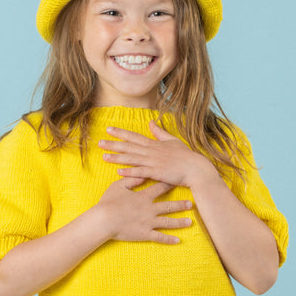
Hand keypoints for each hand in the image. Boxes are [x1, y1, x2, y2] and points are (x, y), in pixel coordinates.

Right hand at [97, 177, 191, 244]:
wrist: (103, 220)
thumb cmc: (108, 202)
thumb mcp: (119, 186)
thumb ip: (132, 179)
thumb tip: (143, 174)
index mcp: (143, 197)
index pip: (160, 188)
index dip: (170, 184)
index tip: (179, 181)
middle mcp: (149, 209)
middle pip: (169, 206)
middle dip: (180, 205)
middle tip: (191, 204)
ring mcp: (148, 222)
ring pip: (168, 222)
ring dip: (179, 222)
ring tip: (190, 222)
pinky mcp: (145, 234)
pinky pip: (159, 237)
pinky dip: (168, 239)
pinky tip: (177, 240)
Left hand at [99, 120, 215, 187]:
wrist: (196, 169)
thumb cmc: (186, 156)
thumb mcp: (172, 140)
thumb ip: (160, 132)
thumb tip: (151, 122)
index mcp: (154, 144)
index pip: (134, 137)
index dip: (121, 133)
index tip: (109, 129)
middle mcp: (151, 151)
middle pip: (129, 146)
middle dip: (114, 144)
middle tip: (99, 142)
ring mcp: (153, 162)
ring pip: (132, 159)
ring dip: (117, 157)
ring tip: (104, 157)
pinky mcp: (157, 173)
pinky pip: (140, 172)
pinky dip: (130, 172)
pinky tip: (119, 172)